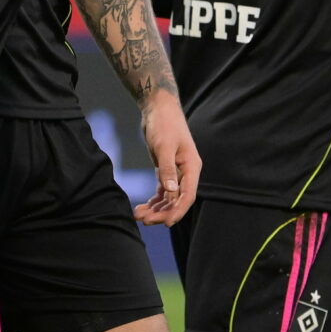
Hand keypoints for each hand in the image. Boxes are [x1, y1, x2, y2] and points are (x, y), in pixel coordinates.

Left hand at [133, 90, 201, 225]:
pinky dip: (154, 200)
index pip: (188, 195)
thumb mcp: (164, 146)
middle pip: (177, 200)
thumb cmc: (164, 124)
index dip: (178, 211)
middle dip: (162, 212)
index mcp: (192, 167)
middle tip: (144, 220)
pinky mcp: (166, 169)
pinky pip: (162, 191)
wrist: (158, 108)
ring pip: (169, 197)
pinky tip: (142, 207)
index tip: (166, 223)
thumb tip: (171, 191)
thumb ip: (167, 169)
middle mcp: (186, 172)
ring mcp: (177, 172)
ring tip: (138, 215)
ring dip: (156, 208)